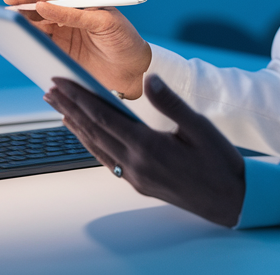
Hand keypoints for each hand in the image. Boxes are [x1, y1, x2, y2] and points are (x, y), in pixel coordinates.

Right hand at [3, 0, 151, 98]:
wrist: (133, 72)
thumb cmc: (125, 41)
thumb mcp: (103, 23)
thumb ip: (74, 15)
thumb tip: (43, 6)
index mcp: (87, 2)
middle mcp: (74, 15)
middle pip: (45, 3)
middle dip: (26, 0)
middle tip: (9, 0)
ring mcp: (66, 32)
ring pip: (40, 21)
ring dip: (24, 18)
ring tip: (11, 16)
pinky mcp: (62, 50)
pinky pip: (42, 40)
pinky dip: (30, 36)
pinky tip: (20, 33)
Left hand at [46, 74, 245, 227]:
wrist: (230, 199)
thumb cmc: (219, 161)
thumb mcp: (199, 126)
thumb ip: (171, 103)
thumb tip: (149, 79)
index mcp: (148, 146)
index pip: (103, 117)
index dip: (79, 98)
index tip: (62, 82)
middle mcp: (135, 164)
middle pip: (93, 131)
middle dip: (69, 108)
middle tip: (50, 90)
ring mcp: (134, 177)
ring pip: (96, 147)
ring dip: (75, 126)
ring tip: (59, 108)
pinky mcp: (138, 183)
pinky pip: (107, 159)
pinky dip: (91, 143)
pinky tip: (85, 134)